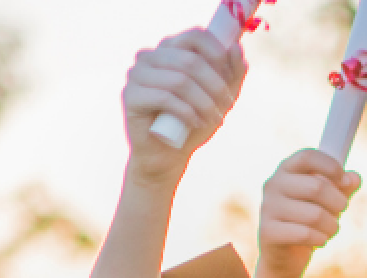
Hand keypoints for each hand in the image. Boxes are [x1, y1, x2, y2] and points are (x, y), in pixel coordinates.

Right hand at [121, 29, 247, 184]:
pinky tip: (196, 122)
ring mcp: (137, 74)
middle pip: (191, 60)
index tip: (229, 78)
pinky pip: (165, 98)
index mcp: (171, 49)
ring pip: (180, 80)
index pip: (195, 35)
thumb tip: (237, 47)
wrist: (169, 153)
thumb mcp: (222, 96)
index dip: (218, 54)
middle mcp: (150, 56)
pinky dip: (188, 112)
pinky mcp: (130, 95)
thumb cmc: (195, 120)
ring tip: (214, 119)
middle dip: (215, 86)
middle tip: (227, 105)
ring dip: (205, 102)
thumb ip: (233, 72)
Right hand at [258, 149, 360, 277]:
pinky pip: (305, 233)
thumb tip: (354, 178)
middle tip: (340, 211)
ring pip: (315, 214)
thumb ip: (343, 187)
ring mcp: (267, 207)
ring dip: (332, 225)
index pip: (308, 156)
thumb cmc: (311, 220)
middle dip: (338, 203)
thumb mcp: (330, 201)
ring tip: (329, 229)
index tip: (344, 181)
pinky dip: (321, 239)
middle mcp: (273, 184)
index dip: (331, 166)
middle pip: (317, 187)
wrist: (287, 255)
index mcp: (287, 170)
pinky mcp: (268, 231)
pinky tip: (319, 240)